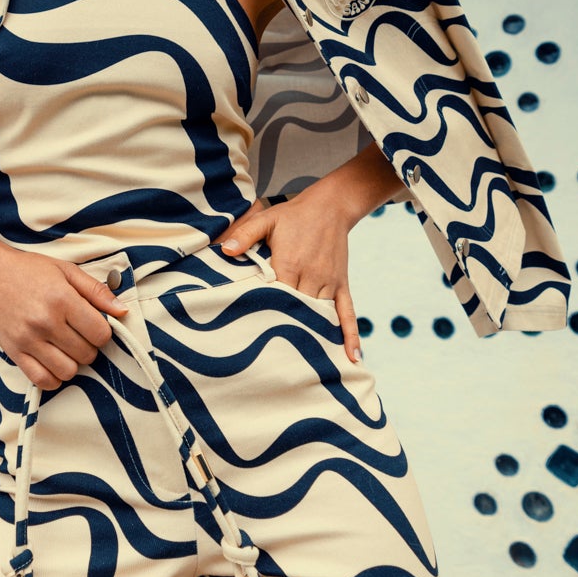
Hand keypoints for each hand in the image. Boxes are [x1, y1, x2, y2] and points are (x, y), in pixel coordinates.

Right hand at [0, 243, 129, 391]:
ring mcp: (28, 339)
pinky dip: (54, 377)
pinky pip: (42, 380)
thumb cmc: (29, 270)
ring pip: (68, 371)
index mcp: (62, 299)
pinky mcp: (14, 351)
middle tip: (78, 334)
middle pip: (86, 354)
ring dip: (73, 363)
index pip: (100, 334)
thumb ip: (97, 291)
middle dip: (89, 347)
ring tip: (66, 348)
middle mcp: (46, 321)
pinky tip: (53, 362)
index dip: (103, 333)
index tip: (94, 326)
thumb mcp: (66, 271)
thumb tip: (122, 311)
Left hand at [213, 193, 362, 365]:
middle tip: (273, 363)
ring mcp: (329, 282)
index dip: (263, 315)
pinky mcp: (342, 284)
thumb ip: (245, 235)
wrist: (331, 206)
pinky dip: (350, 335)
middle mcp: (311, 276)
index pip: (275, 297)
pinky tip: (352, 357)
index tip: (253, 337)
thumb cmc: (293, 215)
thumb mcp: (266, 219)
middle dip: (286, 332)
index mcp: (289, 263)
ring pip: (320, 315)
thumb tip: (225, 251)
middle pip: (297, 311)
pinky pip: (348, 313)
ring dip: (313, 338)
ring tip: (303, 370)